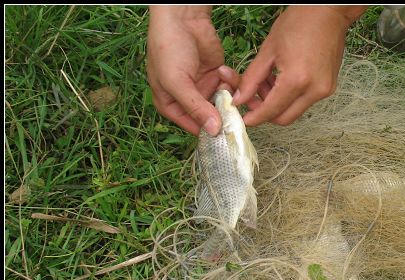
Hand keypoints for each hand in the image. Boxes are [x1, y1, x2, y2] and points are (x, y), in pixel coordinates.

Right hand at [147, 6, 237, 135]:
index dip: (209, 131)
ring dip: (227, 92)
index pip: (193, 128)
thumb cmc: (169, 48)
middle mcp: (189, 100)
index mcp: (171, 105)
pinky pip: (230, 88)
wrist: (183, 17)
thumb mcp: (177, 81)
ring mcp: (204, 88)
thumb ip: (195, 107)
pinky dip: (230, 80)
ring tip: (221, 76)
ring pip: (224, 103)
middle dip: (222, 112)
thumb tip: (213, 131)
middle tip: (231, 107)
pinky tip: (223, 68)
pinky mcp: (217, 76)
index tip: (225, 133)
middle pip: (212, 118)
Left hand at [232, 6, 367, 126]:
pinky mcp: (329, 88)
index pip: (271, 111)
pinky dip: (290, 97)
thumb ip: (252, 78)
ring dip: (278, 104)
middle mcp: (314, 90)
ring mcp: (324, 91)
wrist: (328, 13)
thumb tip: (239, 99)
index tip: (244, 119)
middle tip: (253, 97)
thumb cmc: (298, 23)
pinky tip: (282, 80)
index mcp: (296, 80)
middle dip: (265, 112)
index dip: (255, 117)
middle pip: (284, 118)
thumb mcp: (268, 50)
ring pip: (294, 111)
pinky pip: (305, 102)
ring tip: (268, 81)